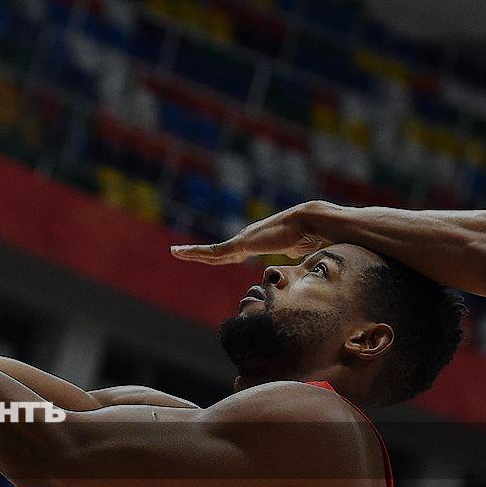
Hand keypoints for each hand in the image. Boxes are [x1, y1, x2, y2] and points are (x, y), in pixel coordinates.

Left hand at [170, 201, 328, 264]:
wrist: (310, 222)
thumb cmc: (310, 236)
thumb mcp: (298, 252)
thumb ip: (293, 256)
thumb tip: (301, 264)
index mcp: (256, 242)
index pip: (231, 253)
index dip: (217, 258)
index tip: (207, 260)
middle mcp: (245, 239)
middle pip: (216, 252)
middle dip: (197, 253)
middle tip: (180, 252)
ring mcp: (242, 240)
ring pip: (210, 252)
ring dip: (191, 253)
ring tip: (175, 252)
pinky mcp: (242, 243)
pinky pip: (214, 252)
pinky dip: (196, 253)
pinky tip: (183, 254)